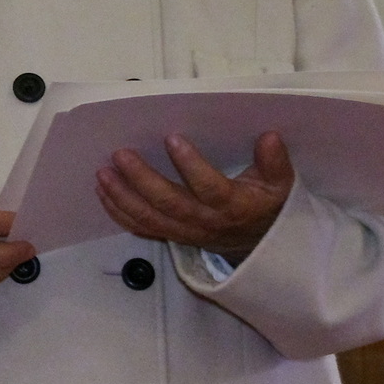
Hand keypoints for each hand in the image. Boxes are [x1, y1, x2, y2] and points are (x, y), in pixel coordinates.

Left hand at [96, 131, 294, 262]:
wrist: (260, 246)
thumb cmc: (266, 207)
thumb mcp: (280, 185)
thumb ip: (275, 163)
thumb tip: (270, 137)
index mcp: (233, 206)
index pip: (210, 188)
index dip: (191, 166)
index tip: (172, 139)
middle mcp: (205, 221)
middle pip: (169, 203)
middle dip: (141, 179)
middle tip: (120, 154)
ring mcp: (186, 231)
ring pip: (149, 218)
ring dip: (122, 196)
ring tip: (102, 173)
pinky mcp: (172, 235)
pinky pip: (142, 228)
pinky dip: (119, 212)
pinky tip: (102, 192)